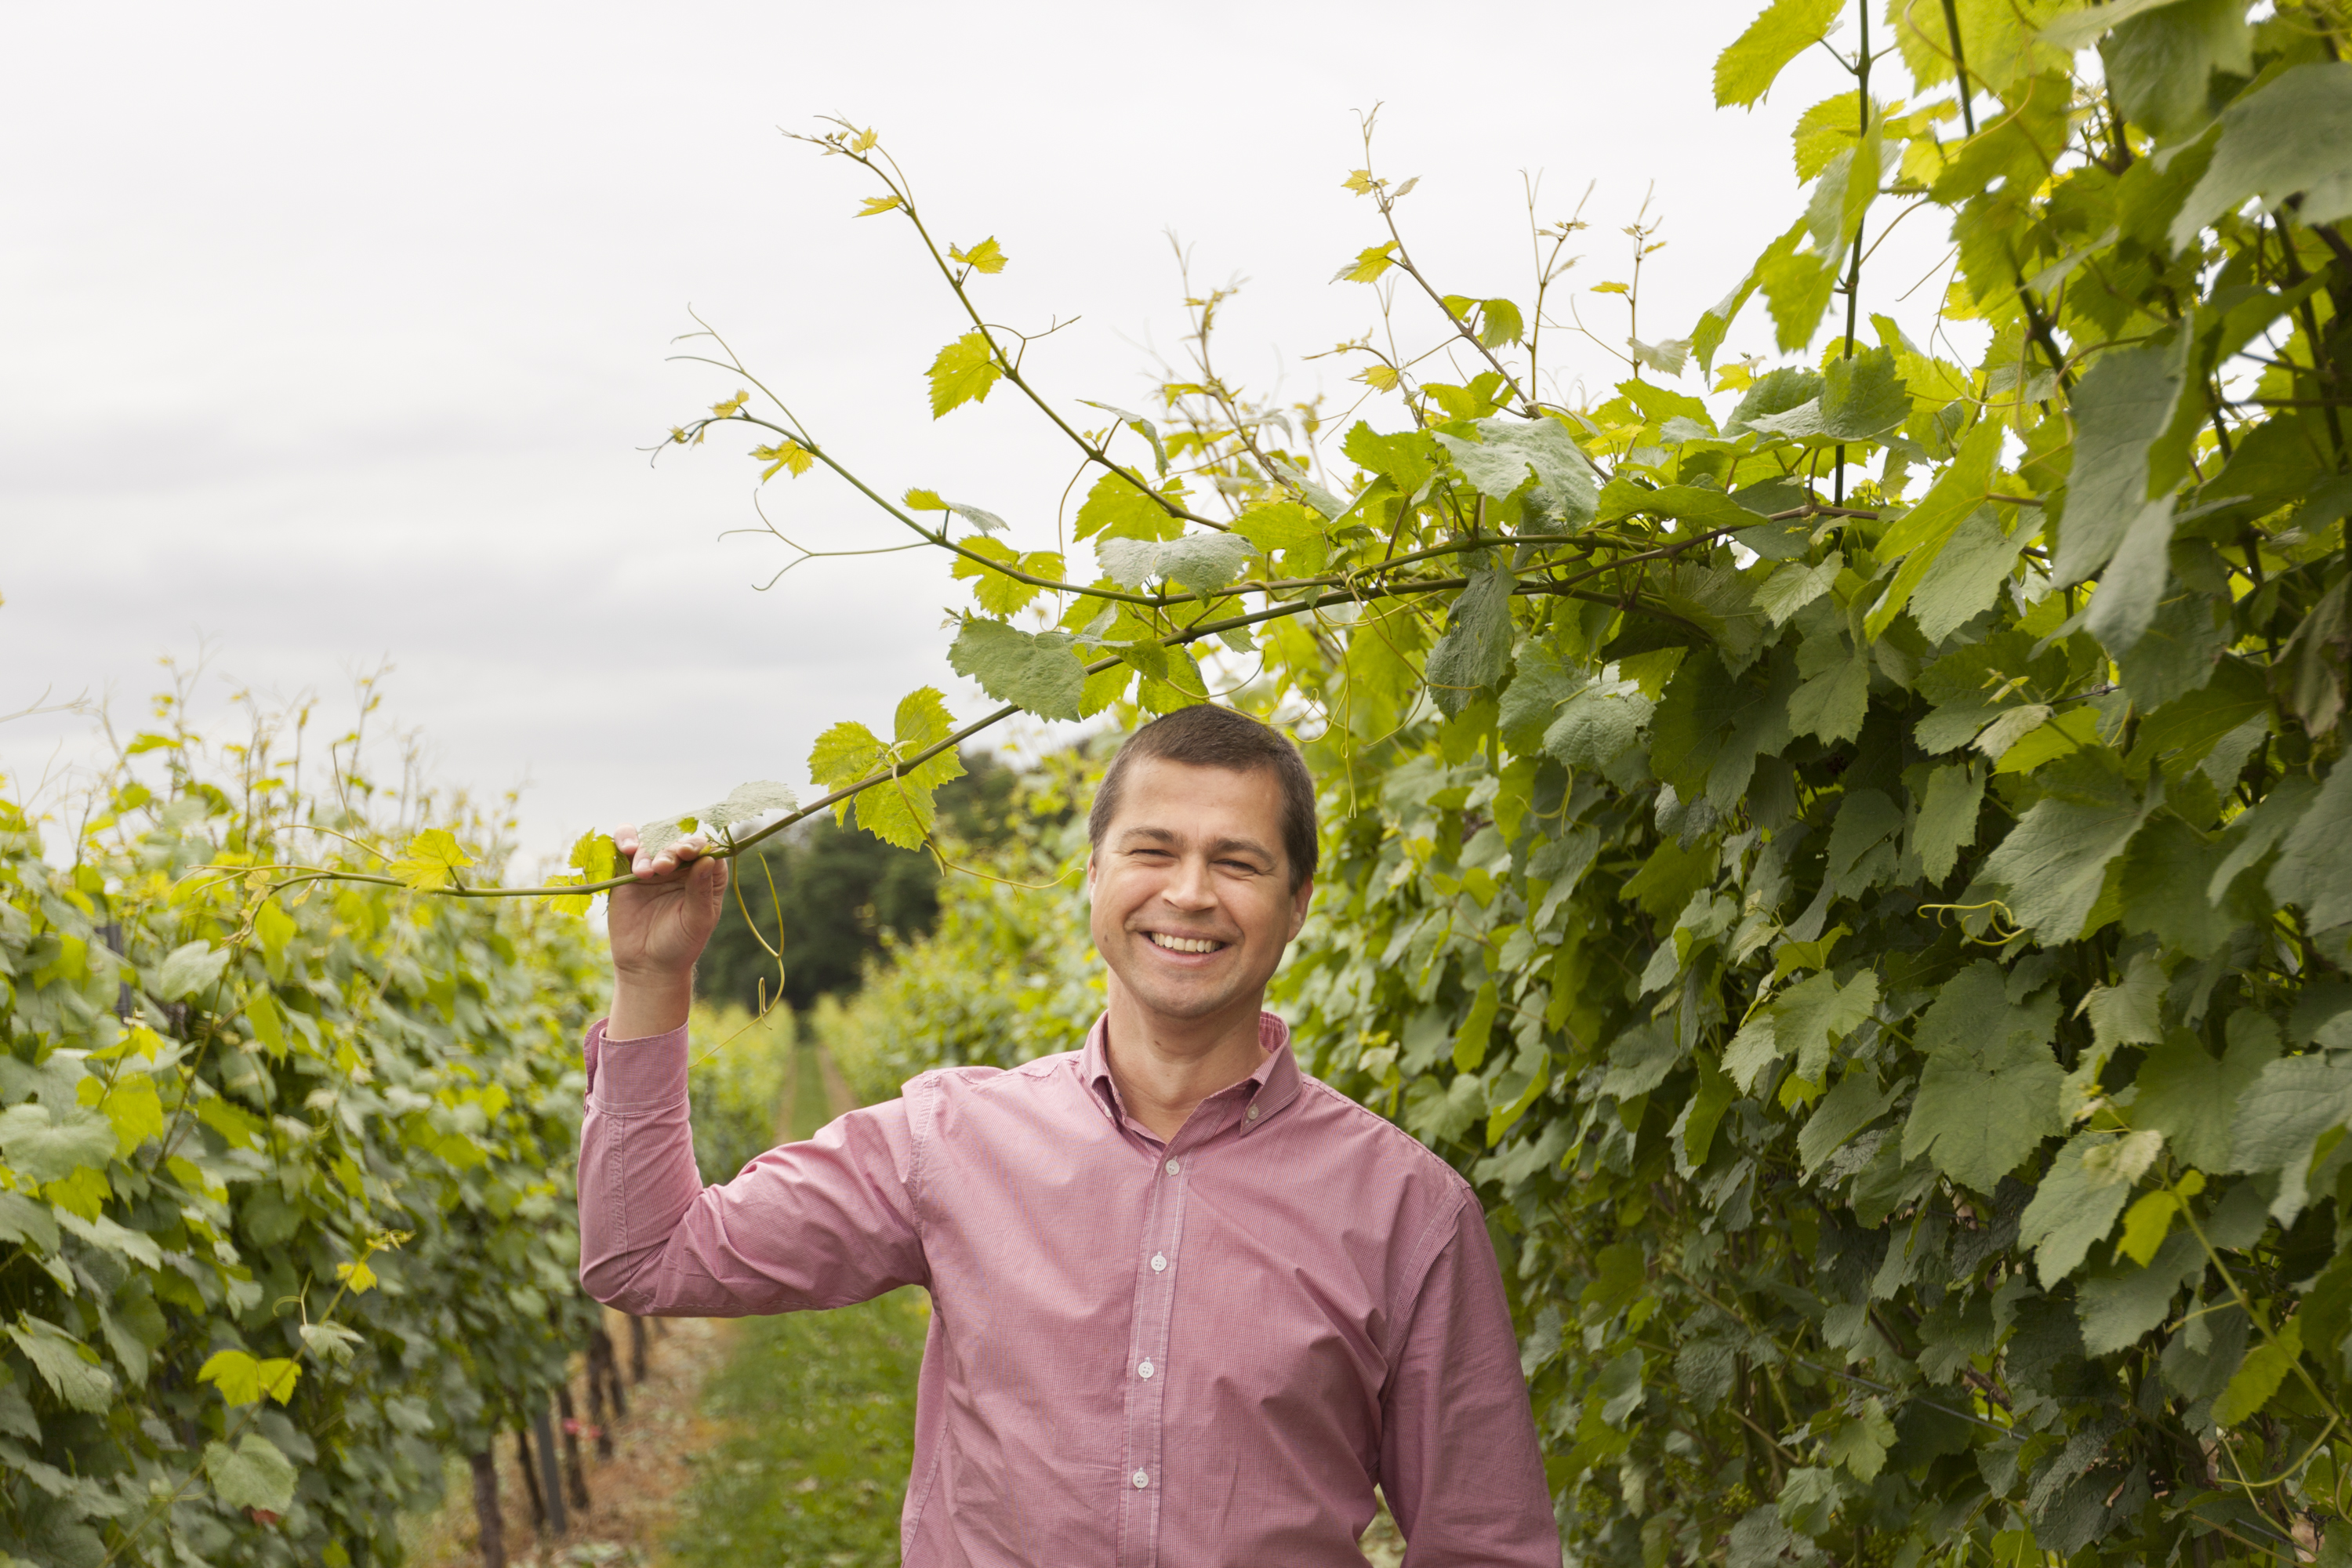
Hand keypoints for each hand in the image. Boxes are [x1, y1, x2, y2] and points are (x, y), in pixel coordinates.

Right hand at [606, 824, 728, 1038]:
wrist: (647, 966)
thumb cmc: (680, 945)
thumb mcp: (697, 920)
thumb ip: (701, 890)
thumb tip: (708, 858)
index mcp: (704, 876)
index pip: (706, 850)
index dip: (698, 846)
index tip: (689, 852)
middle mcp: (681, 867)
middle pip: (676, 843)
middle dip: (670, 851)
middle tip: (664, 867)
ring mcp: (653, 867)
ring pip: (651, 842)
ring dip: (648, 851)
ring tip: (646, 872)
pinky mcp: (627, 872)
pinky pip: (624, 847)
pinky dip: (625, 839)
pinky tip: (626, 847)